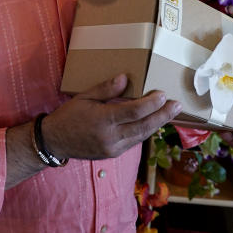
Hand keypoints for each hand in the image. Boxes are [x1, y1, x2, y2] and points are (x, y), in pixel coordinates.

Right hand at [43, 74, 181, 160]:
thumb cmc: (69, 115)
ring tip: (170, 113)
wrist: (55, 141)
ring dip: (157, 124)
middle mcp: (110, 137)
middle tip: (177, 106)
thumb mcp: (84, 97)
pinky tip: (152, 122)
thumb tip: (126, 78)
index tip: (163, 94)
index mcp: (103, 120)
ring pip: (141, 136)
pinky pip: (133, 141)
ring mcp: (113, 148)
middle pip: (143, 126)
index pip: (134, 112)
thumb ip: (106, 89)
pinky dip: (144, 131)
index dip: (151, 104)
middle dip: (163, 116)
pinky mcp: (113, 154)